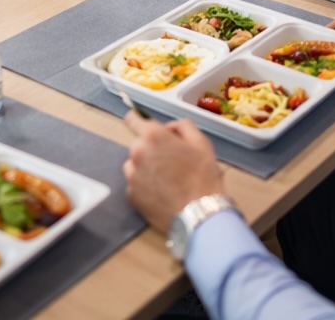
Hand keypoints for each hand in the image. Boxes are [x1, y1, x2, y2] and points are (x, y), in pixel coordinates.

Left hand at [123, 113, 224, 233]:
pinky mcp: (131, 195)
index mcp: (153, 136)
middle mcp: (137, 153)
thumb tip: (168, 128)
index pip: (133, 119)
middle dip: (151, 147)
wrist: (199, 215)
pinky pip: (136, 182)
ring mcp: (132, 175)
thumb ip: (182, 126)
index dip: (136, 118)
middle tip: (171, 159)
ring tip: (167, 177)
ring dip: (146, 165)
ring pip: (135, 163)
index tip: (137, 120)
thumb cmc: (202, 177)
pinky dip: (145, 184)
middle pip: (139, 143)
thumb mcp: (201, 142)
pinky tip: (162, 190)